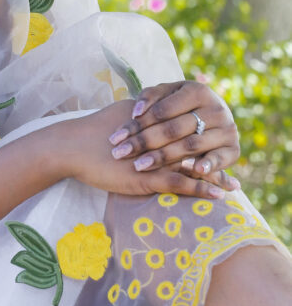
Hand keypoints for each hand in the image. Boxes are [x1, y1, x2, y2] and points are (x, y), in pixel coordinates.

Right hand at [62, 100, 237, 199]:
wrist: (71, 145)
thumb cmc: (90, 133)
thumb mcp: (121, 117)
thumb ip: (138, 115)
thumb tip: (147, 110)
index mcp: (154, 121)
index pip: (187, 126)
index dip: (205, 135)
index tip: (220, 143)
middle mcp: (158, 136)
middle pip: (195, 145)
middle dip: (216, 157)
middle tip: (234, 169)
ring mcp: (153, 157)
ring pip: (191, 166)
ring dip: (214, 176)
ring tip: (233, 185)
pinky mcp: (146, 176)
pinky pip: (179, 183)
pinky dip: (199, 189)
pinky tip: (216, 195)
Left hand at [106, 80, 239, 186]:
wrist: (212, 116)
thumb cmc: (180, 104)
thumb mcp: (166, 94)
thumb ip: (149, 97)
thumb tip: (136, 111)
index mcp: (198, 91)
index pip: (162, 110)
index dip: (137, 124)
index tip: (116, 137)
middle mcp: (216, 108)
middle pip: (173, 129)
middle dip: (144, 142)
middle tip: (120, 154)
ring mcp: (227, 129)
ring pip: (190, 145)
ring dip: (163, 157)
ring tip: (139, 166)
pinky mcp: (234, 149)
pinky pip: (220, 159)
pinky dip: (208, 165)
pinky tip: (193, 171)